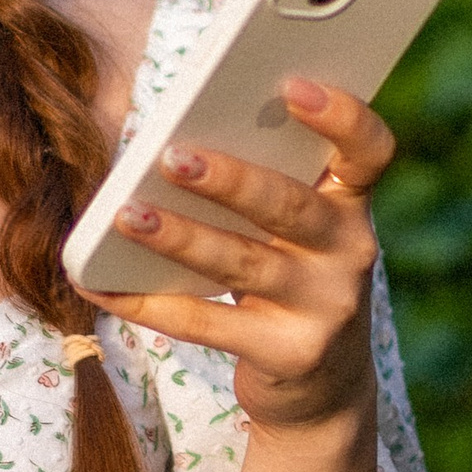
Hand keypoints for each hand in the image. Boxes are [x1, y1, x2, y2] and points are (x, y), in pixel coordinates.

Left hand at [100, 77, 393, 435]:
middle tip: (171, 155)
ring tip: (126, 214)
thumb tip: (168, 148)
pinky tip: (102, 287)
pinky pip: (208, 324)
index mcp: (351, 202)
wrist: (323, 387)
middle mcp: (350, 252)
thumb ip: (260, 188)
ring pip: (243, 262)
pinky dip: (149, 304)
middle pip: (290, 205)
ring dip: (179, 236)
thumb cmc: (289, 279)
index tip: (292, 84)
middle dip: (229, 178)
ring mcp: (326, 307)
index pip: (369, 150)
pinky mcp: (290, 354)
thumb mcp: (293, 233)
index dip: (342, 116)